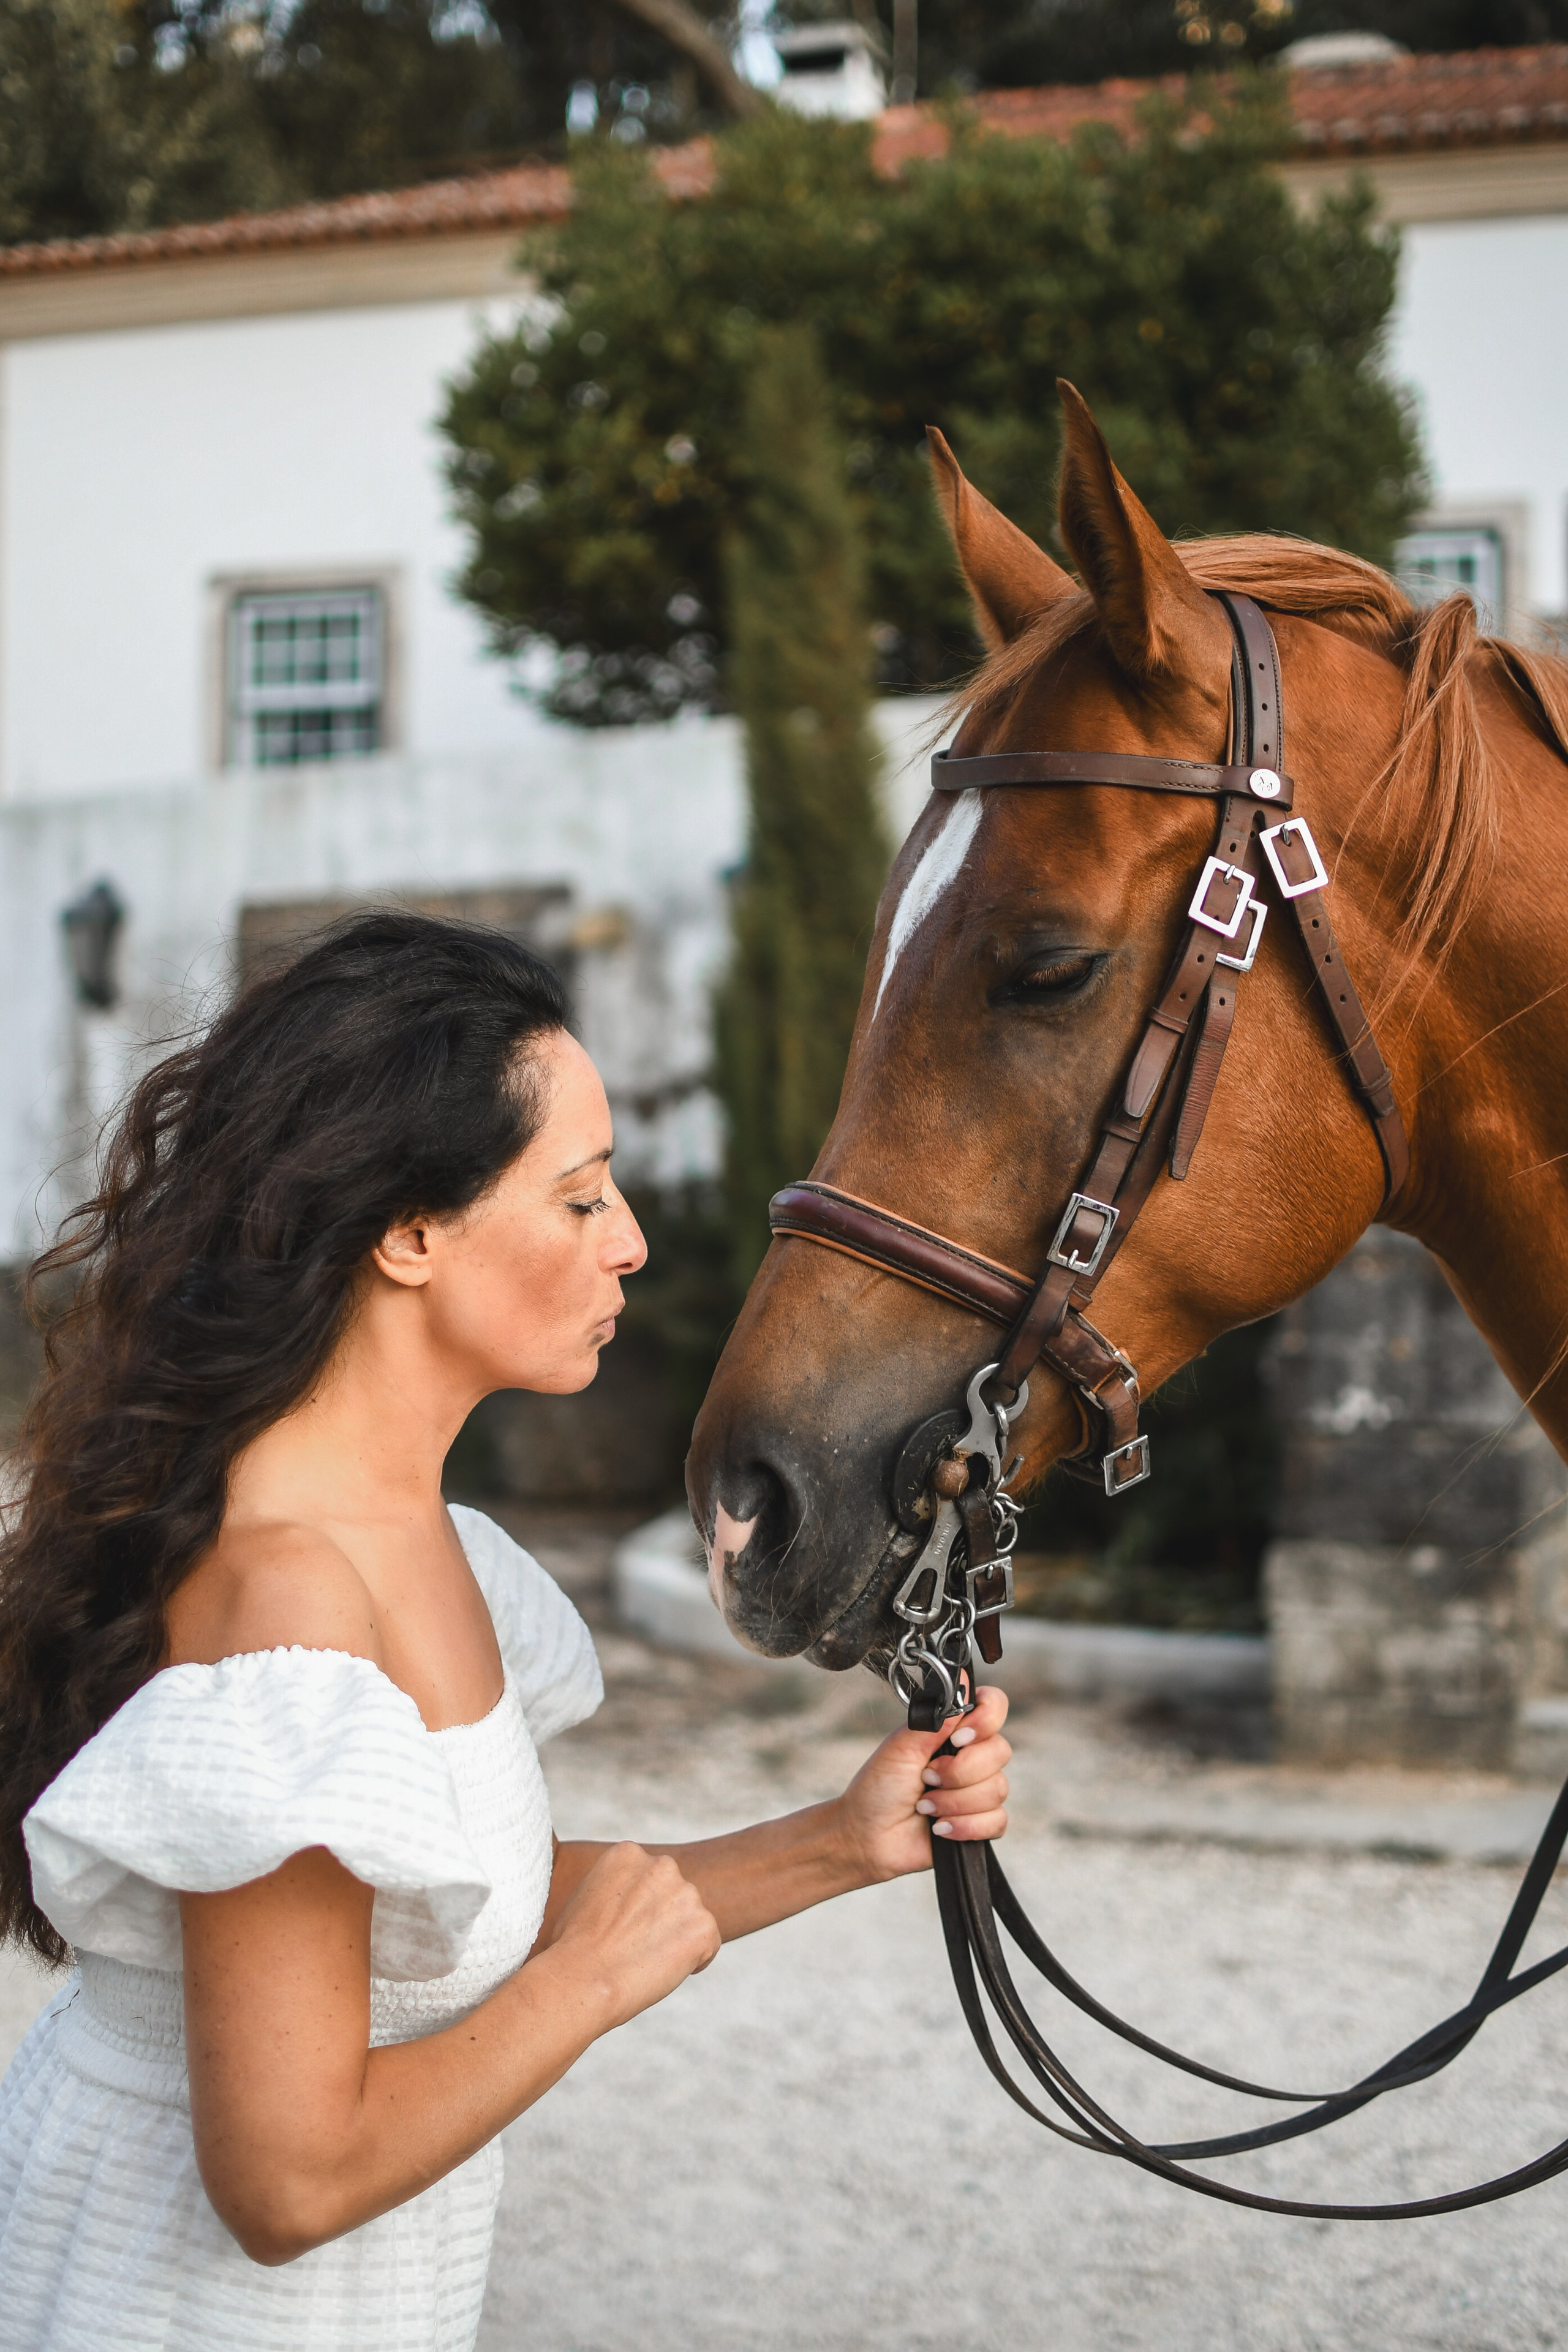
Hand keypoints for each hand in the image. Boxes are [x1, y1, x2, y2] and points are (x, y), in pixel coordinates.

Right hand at [548, 1842, 720, 2030]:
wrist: (581, 1978)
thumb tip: (626, 1901)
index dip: (640, 1909)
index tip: (622, 1930)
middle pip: (673, 1895)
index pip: (650, 1879)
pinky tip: (663, 1971)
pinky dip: (695, 1960)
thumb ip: (614, 1888)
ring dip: (676, 1939)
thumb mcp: (585, 1896)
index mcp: (629, 1854)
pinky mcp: (703, 1926)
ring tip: (644, 1961)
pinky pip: (708, 1944)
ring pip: (691, 1919)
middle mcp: (662, 1865)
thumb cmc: (570, 1947)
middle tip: (636, 1948)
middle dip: (662, 1919)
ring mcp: (686, 1894)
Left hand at [835, 1684, 1010, 1884]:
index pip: (994, 1708)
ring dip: (954, 1802)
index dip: (985, 1721)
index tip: (958, 1737)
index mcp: (953, 1732)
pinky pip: (997, 1821)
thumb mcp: (901, 1747)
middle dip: (959, 1771)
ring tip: (925, 1806)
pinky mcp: (980, 1824)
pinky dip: (964, 1826)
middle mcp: (970, 1757)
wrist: (867, 1837)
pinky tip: (940, 1827)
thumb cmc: (878, 1789)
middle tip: (926, 1778)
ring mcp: (977, 1791)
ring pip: (997, 1789)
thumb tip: (963, 1681)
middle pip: (1000, 1751)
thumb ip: (936, 1719)